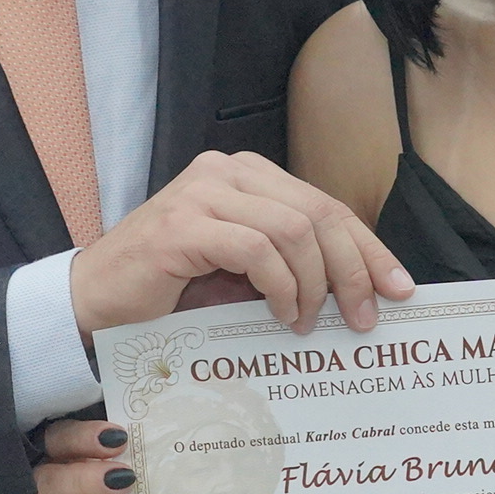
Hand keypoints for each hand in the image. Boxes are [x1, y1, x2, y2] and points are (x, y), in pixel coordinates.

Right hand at [70, 150, 411, 338]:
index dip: (368, 247)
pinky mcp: (183, 225)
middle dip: (353, 268)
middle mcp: (226, 171)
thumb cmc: (170, 292)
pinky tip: (281, 314)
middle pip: (318, 212)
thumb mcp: (243, 274)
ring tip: (309, 322)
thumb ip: (291, 266)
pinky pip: (256, 250)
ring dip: (314, 283)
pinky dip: (281, 286)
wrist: (95, 302)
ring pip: (294, 229)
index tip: (399, 287)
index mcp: (246, 175)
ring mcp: (202, 193)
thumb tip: (361, 293)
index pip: (324, 205)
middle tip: (364, 317)